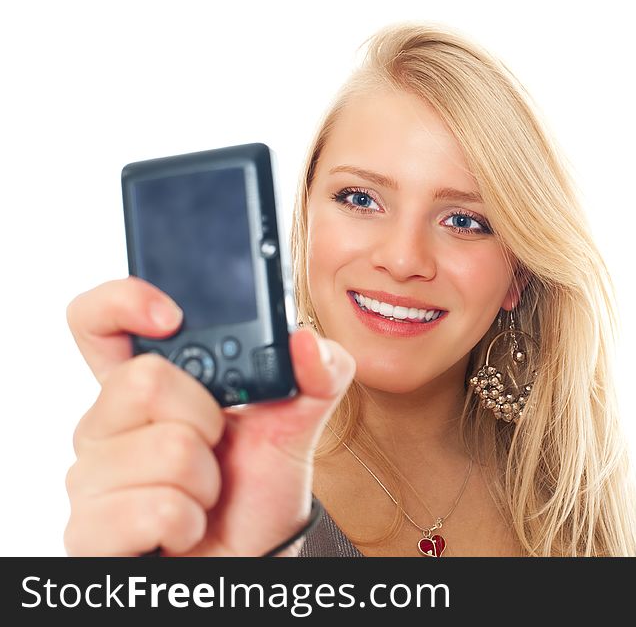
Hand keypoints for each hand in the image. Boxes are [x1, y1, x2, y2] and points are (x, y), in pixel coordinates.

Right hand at [64, 276, 354, 555]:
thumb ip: (318, 374)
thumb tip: (307, 341)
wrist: (250, 560)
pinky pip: (154, 509)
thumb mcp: (297, 425)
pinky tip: (183, 531)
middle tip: (216, 449)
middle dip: (206, 421)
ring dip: (206, 482)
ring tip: (204, 496)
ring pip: (164, 451)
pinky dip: (189, 523)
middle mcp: (106, 426)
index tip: (172, 315)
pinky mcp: (89, 532)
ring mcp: (90, 479)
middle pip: (143, 380)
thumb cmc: (258, 491)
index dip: (123, 302)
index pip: (97, 323)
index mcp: (146, 387)